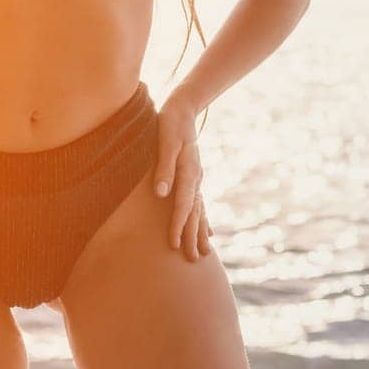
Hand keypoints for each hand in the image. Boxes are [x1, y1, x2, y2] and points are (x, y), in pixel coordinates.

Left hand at [153, 91, 213, 261]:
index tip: (174, 245)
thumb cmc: (169, 123)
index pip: (182, 205)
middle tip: (192, 259)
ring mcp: (198, 178)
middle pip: (195, 213)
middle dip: (193, 237)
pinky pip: (201, 204)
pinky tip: (208, 233)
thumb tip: (160, 193)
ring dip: (201, 232)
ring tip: (204, 253)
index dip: (178, 226)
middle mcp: (196, 178)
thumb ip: (163, 167)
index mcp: (189, 171)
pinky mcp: (194, 177)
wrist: (182, 108)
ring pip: (200, 211)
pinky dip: (204, 219)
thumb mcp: (164, 140)